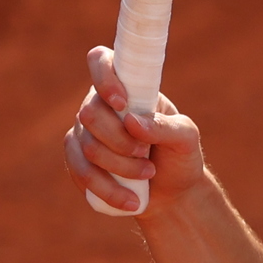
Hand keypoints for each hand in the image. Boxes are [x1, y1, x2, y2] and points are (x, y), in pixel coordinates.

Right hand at [63, 44, 209, 216]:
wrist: (172, 193)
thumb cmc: (180, 156)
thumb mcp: (186, 138)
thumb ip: (164, 126)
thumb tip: (132, 121)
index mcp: (128, 87)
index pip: (100, 60)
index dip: (104, 77)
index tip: (122, 103)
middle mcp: (100, 104)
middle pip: (90, 113)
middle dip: (120, 141)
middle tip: (147, 155)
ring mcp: (84, 132)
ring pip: (87, 147)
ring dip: (119, 167)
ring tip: (147, 174)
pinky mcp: (77, 160)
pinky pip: (80, 172)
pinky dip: (107, 188)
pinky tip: (131, 201)